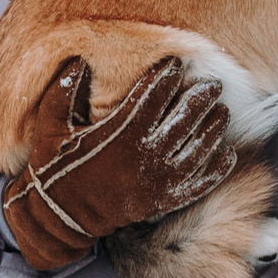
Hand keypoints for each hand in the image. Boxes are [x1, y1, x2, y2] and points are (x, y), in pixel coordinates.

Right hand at [0, 56, 237, 271]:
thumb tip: (79, 61)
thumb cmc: (56, 168)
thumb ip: (63, 91)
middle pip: (184, 119)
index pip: (152, 96)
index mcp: (120, 133)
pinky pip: (198, 184)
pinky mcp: (164, 200)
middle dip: (202, 98)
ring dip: (213, 128)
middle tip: (213, 84)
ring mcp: (158, 180)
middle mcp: (145, 155)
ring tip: (222, 112)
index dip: (167, 77)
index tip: (177, 64)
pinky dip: (216, 170)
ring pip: (197, 149)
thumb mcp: (50, 127)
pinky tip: (227, 154)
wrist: (63, 216)